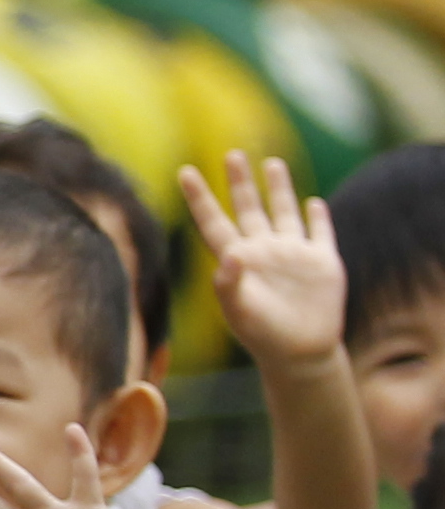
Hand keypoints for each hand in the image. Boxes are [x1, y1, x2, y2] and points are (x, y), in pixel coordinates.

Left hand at [183, 150, 346, 373]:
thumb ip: (229, 283)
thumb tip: (230, 254)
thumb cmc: (262, 336)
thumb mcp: (239, 310)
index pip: (213, 220)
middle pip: (248, 208)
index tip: (185, 171)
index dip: (200, 196)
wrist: (300, 355)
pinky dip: (318, 216)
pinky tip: (314, 202)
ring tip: (272, 163)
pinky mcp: (323, 262)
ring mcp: (293, 254)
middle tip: (232, 153)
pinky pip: (320, 232)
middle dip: (240, 181)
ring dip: (279, 188)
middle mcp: (262, 250)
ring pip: (283, 212)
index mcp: (236, 258)